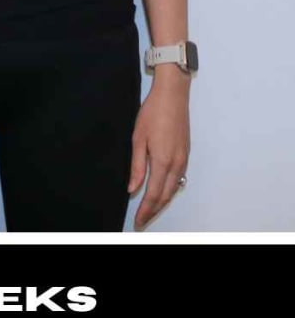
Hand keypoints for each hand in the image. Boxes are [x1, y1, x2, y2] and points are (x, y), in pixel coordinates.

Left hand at [128, 72, 190, 229]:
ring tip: (149, 210)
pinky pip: (178, 180)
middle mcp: (176, 165)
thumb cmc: (152, 114)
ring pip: (173, 190)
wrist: (172, 97)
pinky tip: (161, 192)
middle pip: (165, 196)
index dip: (146, 210)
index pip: (153, 194)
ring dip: (162, 202)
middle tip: (142, 220)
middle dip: (154, 210)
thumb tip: (132, 189)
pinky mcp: (185, 155)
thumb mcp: (138, 139)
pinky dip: (169, 191)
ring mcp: (183, 161)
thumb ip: (137, 166)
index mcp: (163, 162)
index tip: (138, 221)